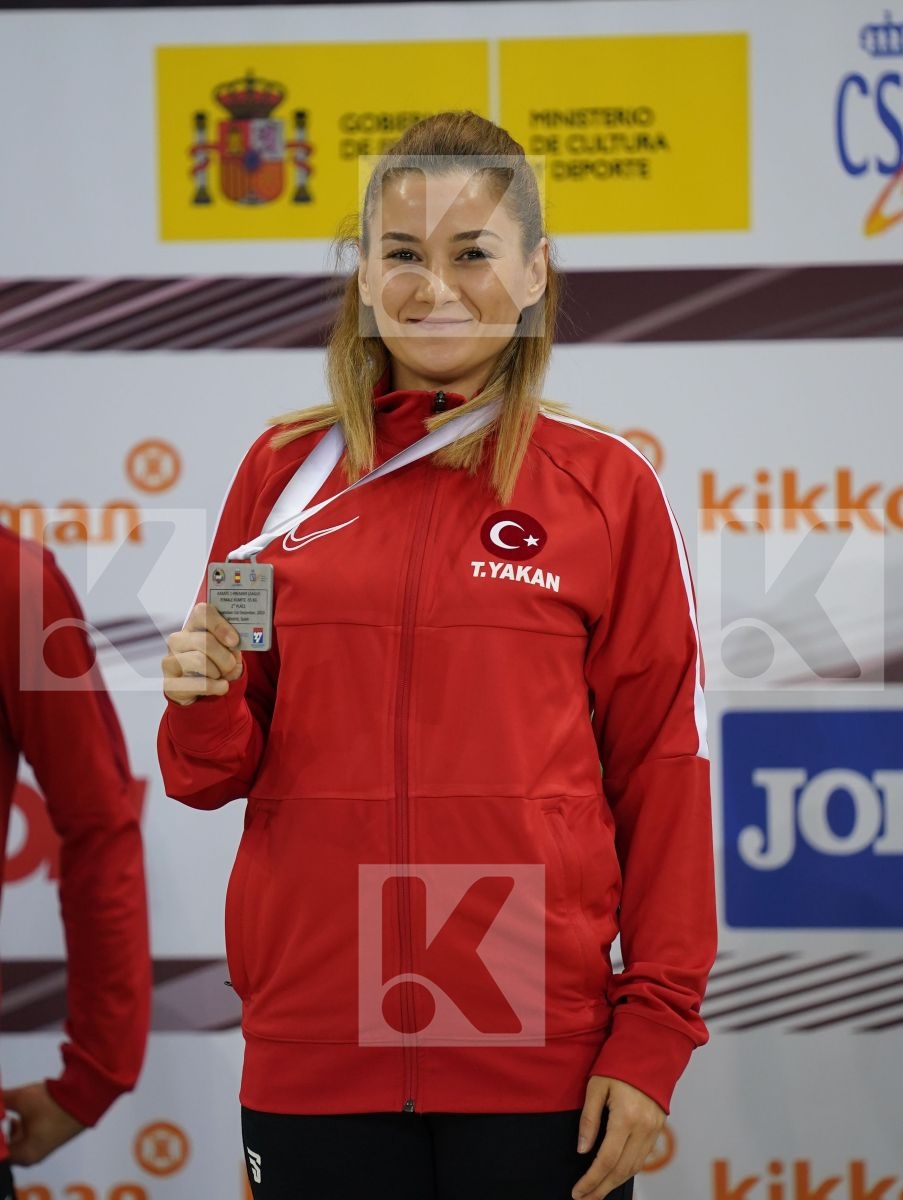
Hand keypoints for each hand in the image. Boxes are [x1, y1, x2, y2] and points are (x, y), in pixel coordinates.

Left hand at [3, 1082, 84, 1166]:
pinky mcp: (53, 1138)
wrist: (85, 1096)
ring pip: (20, 1141)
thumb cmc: (53, 1103)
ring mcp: (44, 1148)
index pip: (1, 1152)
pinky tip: (26, 1112)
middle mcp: (34, 1157)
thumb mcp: (21, 1099)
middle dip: (3, 1132)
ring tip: (13, 1112)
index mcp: (24, 1155)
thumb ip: (2, 1099)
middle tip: (3, 1116)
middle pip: (8, 1148)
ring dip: (14, 1128)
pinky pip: (31, 1137)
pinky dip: (25, 1126)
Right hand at [162, 602, 243, 706]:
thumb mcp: (228, 651)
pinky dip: (216, 687)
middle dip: (225, 657)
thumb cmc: (217, 664)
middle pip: (205, 641)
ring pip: (200, 661)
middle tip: (231, 665)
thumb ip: (231, 644)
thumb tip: (233, 644)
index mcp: (193, 626)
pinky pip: (199, 684)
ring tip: (222, 676)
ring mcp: (170, 661)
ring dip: (219, 672)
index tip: (234, 641)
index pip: (202, 612)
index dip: (220, 625)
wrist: (201, 692)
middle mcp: (178, 640)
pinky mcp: (170, 683)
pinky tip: (221, 687)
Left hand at [571, 1075, 664, 1198]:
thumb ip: (589, 1118)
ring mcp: (654, 1130)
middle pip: (621, 1170)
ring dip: (615, 1183)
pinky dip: (628, 1170)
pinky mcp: (659, 1129)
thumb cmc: (619, 1064)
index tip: (578, 1192)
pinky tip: (615, 1174)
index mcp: (626, 1116)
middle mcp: (643, 1128)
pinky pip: (643, 1158)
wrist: (650, 1051)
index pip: (607, 1159)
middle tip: (584, 1198)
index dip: (591, 1180)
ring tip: (596, 1191)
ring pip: (634, 1168)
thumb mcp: (596, 1085)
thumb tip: (582, 1149)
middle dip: (601, 1188)